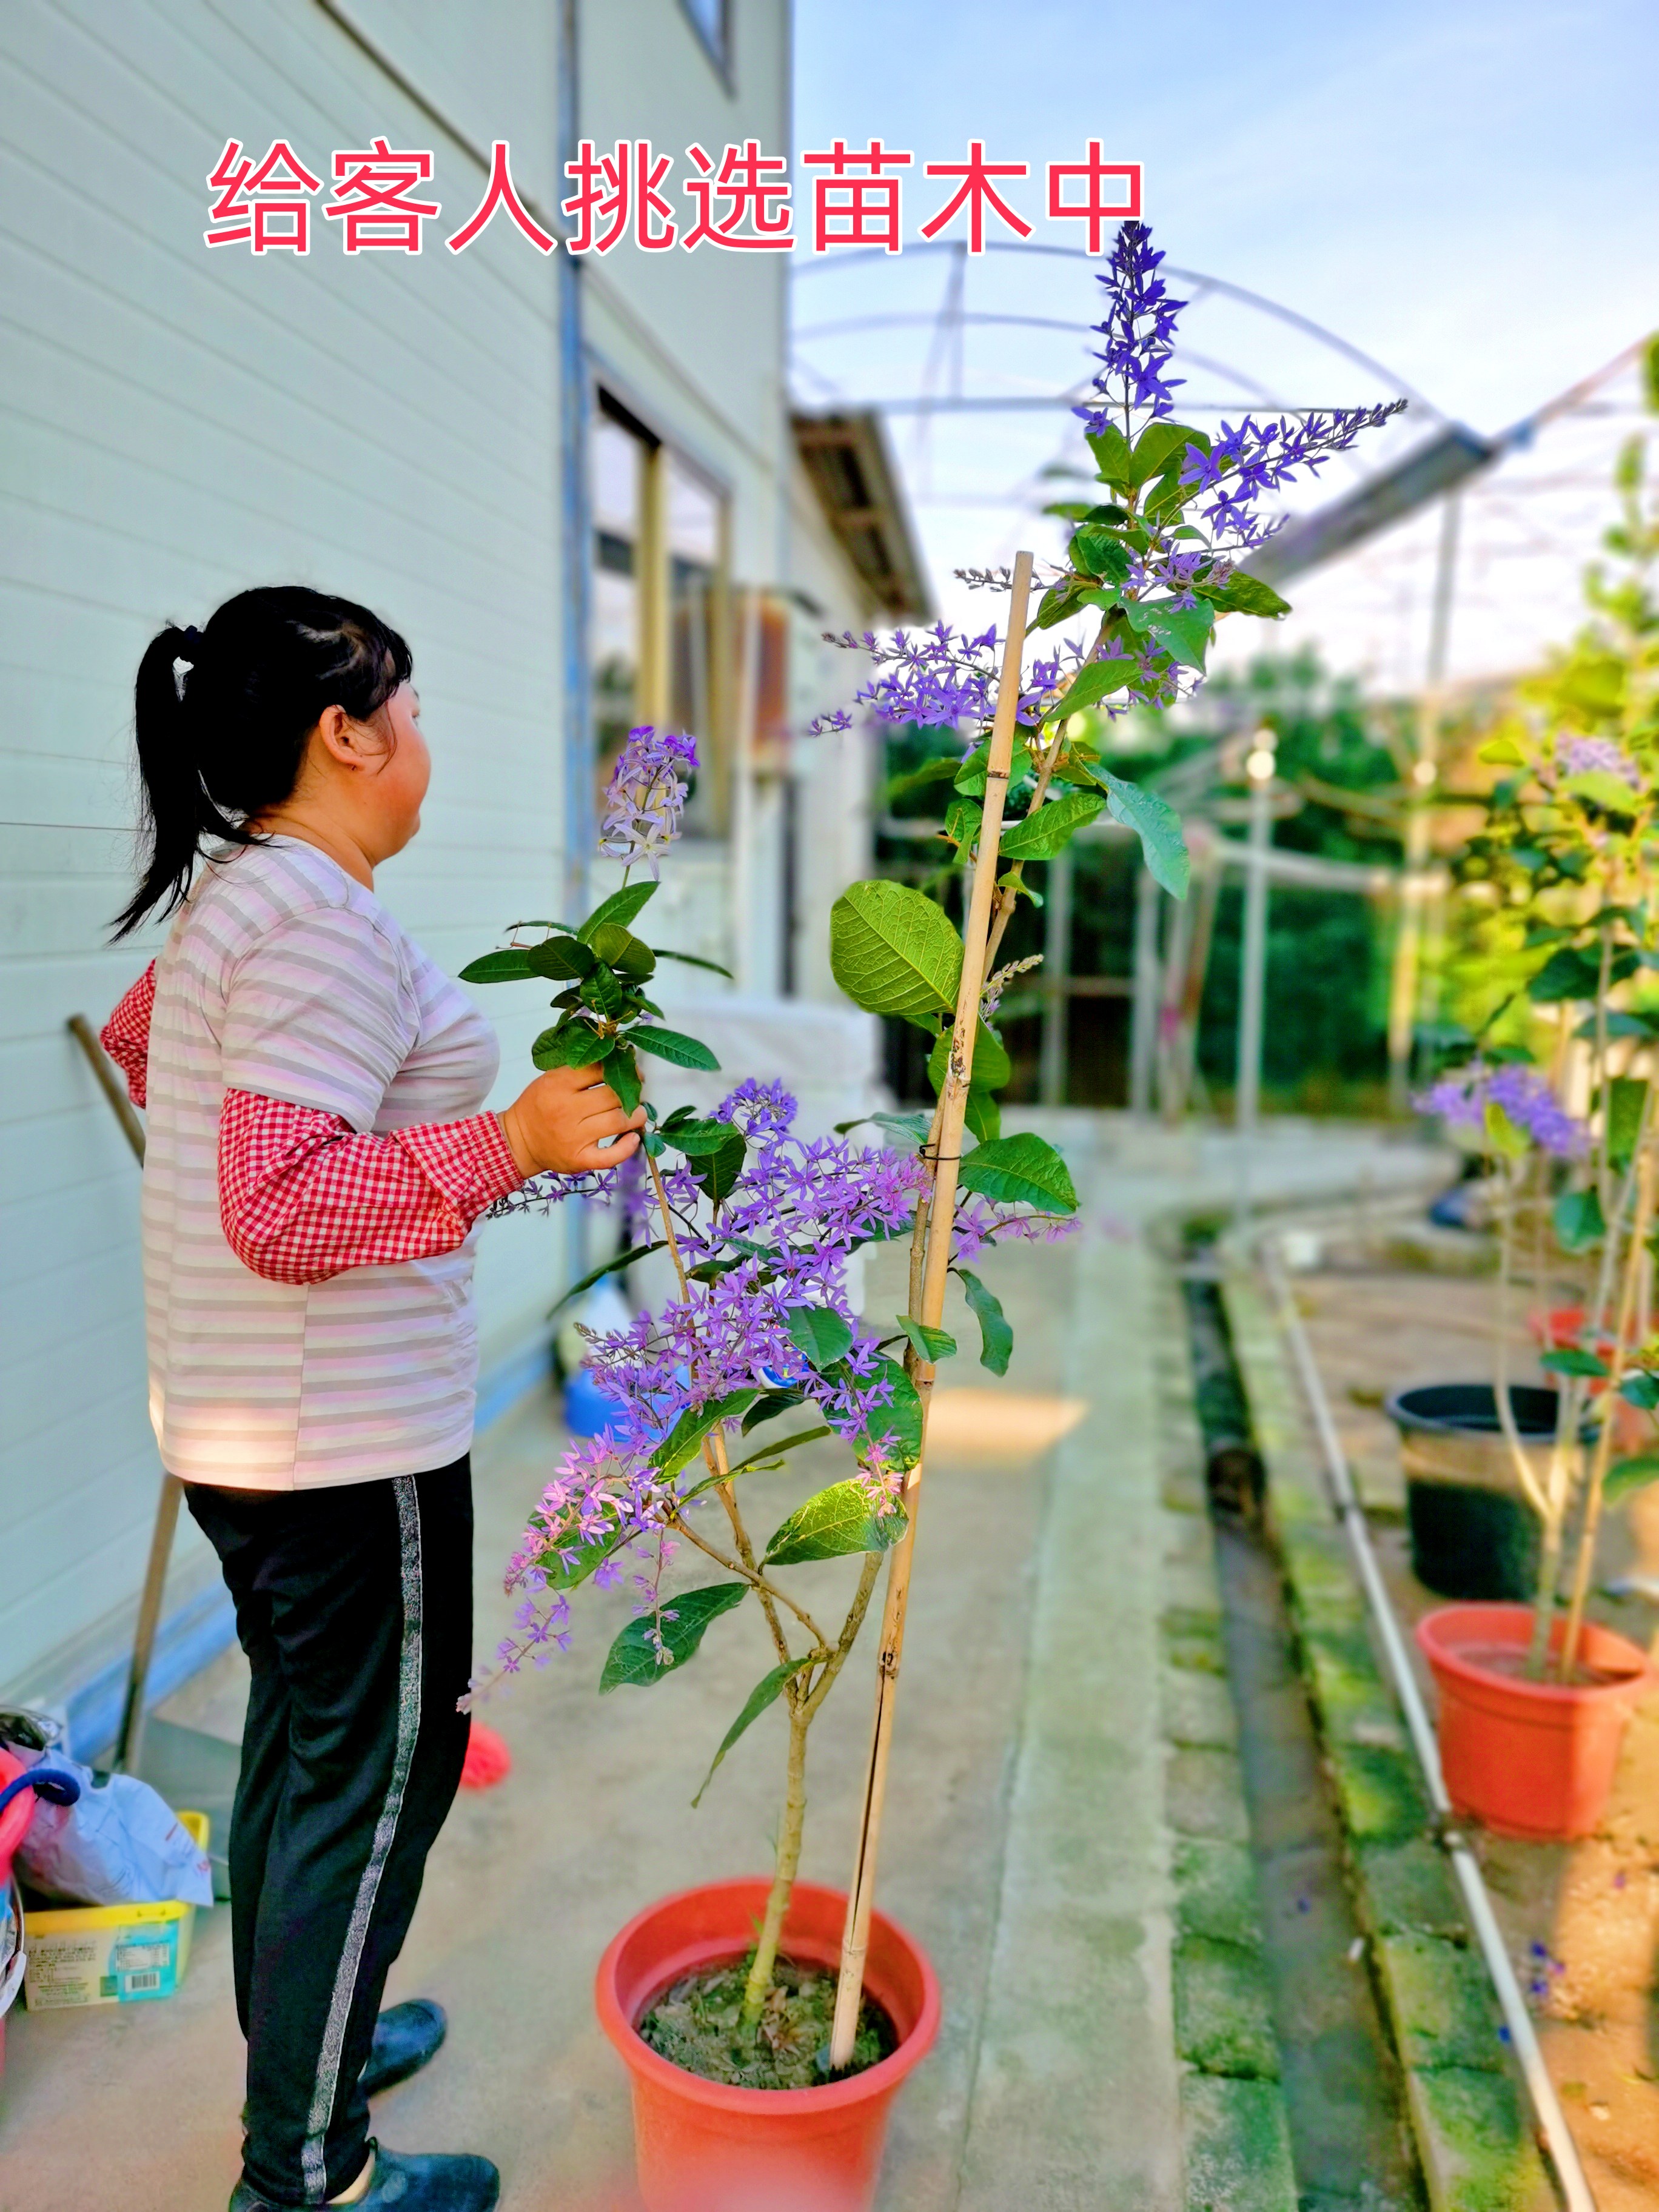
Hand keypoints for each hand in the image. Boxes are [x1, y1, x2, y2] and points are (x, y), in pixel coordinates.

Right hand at [499, 1064, 645, 1177]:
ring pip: (618, 1121)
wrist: (519, 1141)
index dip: (621, 1068)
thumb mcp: (550, 1079)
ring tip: (638, 1114)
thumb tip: (616, 1062)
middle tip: (636, 1093)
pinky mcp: (579, 1159)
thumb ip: (578, 1070)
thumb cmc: (538, 1106)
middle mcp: (567, 1110)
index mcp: (558, 1085)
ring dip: (636, 1116)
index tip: (631, 1071)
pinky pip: (611, 1155)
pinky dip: (627, 1147)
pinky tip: (633, 1138)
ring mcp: (574, 1137)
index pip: (599, 1070)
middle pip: (613, 1096)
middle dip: (631, 1092)